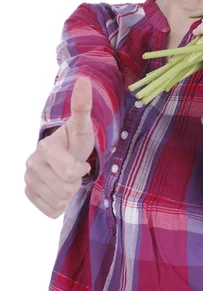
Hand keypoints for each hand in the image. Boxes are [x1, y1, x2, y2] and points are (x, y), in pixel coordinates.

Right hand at [24, 76, 94, 218]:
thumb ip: (83, 106)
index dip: (81, 170)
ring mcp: (28, 180)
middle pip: (64, 188)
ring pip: (58, 201)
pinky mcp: (29, 194)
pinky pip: (51, 210)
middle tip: (74, 170)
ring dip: (69, 193)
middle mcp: (31, 164)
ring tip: (67, 178)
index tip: (81, 161)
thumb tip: (85, 80)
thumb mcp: (83, 126)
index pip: (69, 173)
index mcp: (44, 148)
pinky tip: (59, 189)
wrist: (66, 154)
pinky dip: (60, 204)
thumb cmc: (76, 141)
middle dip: (75, 182)